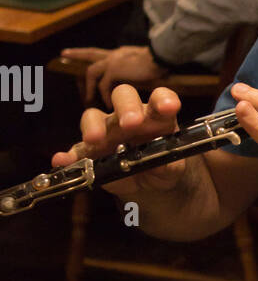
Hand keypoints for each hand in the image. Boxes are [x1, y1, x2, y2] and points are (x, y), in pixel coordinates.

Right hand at [51, 83, 185, 201]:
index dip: (164, 99)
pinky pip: (77, 149)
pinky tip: (63, 159)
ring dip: (93, 126)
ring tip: (94, 140)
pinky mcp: (90, 150)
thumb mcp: (171, 169)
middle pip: (123, 97)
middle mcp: (129, 116)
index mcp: (155, 117)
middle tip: (131, 124)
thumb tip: (161, 165)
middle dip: (126, 107)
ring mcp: (107, 130)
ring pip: (94, 116)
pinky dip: (69, 154)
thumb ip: (169, 165)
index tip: (169, 107)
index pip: (159, 98)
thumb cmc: (162, 166)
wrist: (147, 183)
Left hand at [60, 44, 162, 107]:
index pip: (102, 53)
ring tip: (89, 99)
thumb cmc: (159, 63)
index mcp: (121, 54)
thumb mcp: (144, 67)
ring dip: (90, 86)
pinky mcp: (114, 69)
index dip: (89, 54)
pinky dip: (104, 96)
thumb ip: (137, 72)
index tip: (78, 54)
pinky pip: (104, 85)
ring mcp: (113, 61)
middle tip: (64, 54)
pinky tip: (109, 104)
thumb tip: (138, 79)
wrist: (162, 57)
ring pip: (92, 71)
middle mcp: (115, 55)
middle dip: (77, 53)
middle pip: (90, 53)